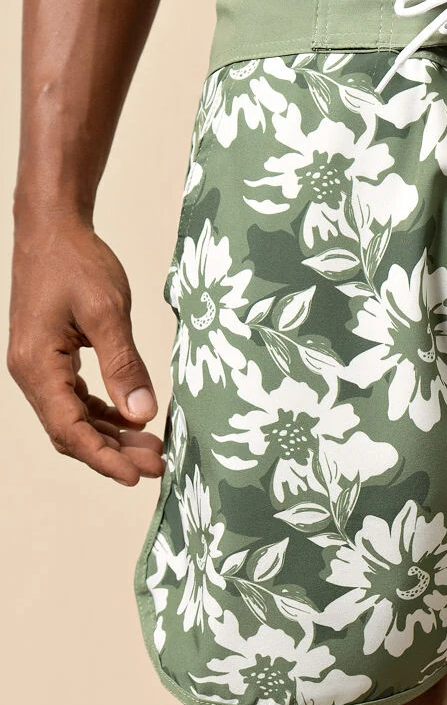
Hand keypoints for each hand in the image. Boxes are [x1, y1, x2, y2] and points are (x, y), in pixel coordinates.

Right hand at [7, 219, 164, 484]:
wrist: (52, 228)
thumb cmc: (75, 262)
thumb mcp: (108, 311)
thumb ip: (125, 364)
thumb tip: (143, 413)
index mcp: (37, 365)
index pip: (69, 429)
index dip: (103, 458)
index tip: (137, 476)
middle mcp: (31, 373)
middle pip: (71, 432)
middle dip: (114, 452)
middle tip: (158, 464)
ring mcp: (40, 367)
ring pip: (75, 419)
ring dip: (112, 436)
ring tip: (153, 448)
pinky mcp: (52, 360)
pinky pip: (77, 400)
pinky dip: (104, 415)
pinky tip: (134, 421)